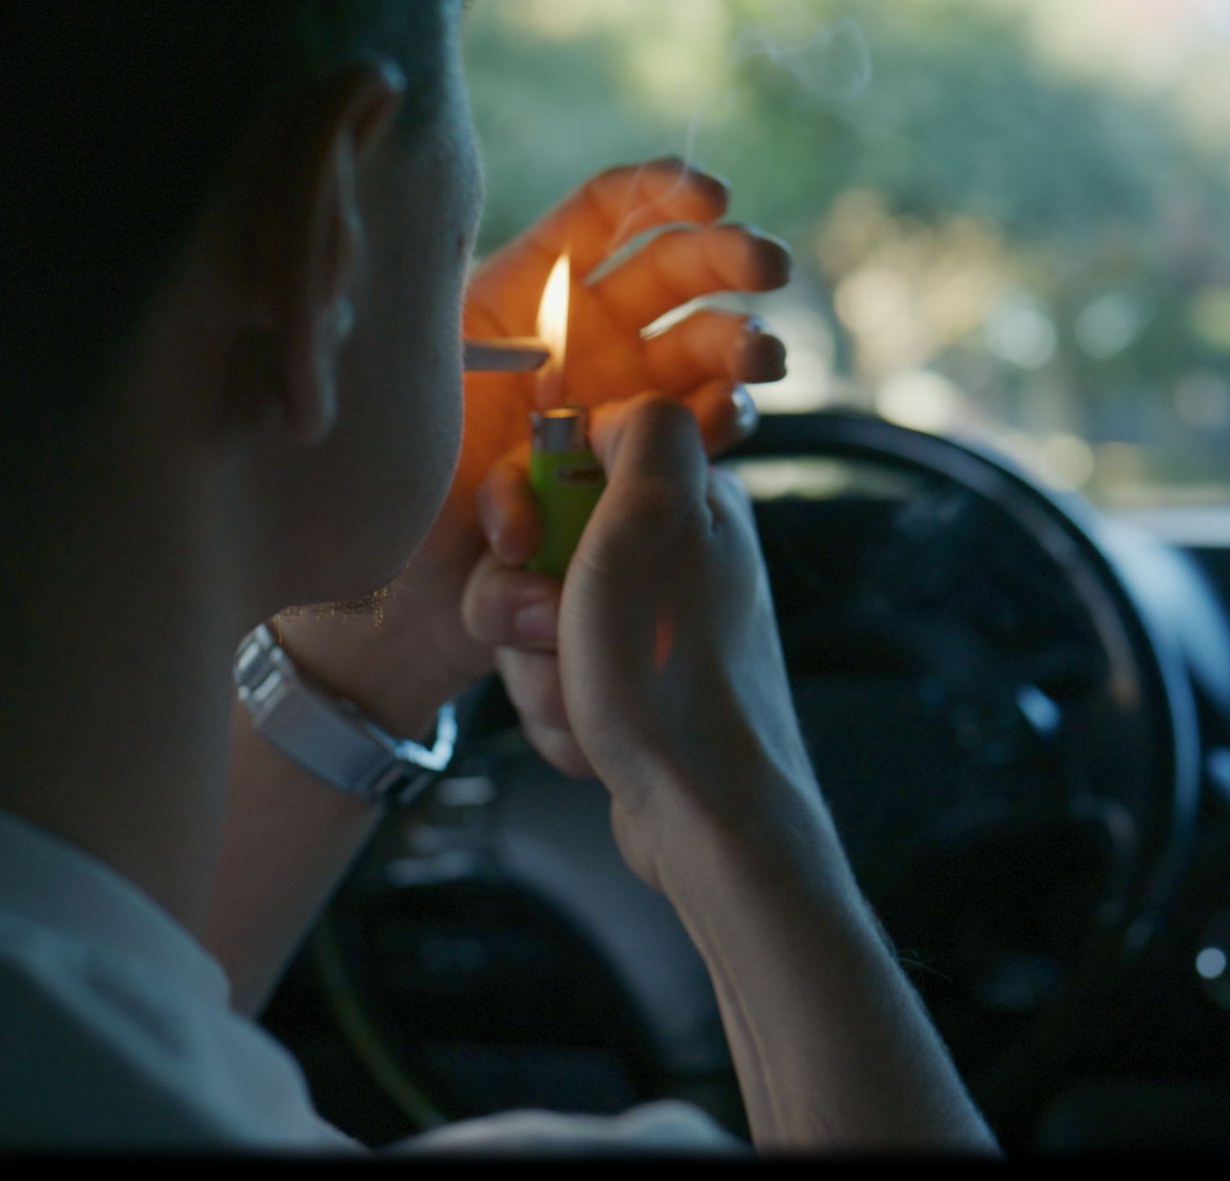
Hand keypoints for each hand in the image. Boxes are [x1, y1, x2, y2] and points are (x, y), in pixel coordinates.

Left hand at [272, 159, 790, 734]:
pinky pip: (698, 435)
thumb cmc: (386, 489)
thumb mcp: (416, 406)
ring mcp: (616, 403)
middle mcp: (577, 339)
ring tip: (758, 361)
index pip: (599, 219)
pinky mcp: (640, 467)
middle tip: (768, 268)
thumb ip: (471, 352)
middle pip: (669, 272)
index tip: (709, 195)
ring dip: (739, 345)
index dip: (658, 193)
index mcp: (518, 296)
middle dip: (726, 258)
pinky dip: (723, 422)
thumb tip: (532, 426)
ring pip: (701, 350)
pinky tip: (730, 416)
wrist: (395, 609)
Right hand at [463, 395, 821, 895]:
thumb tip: (616, 410)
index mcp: (687, 502)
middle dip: (523, 605)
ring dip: (538, 672)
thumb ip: (644, 430)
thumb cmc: (673, 672)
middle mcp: (676, 560)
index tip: (523, 542)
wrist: (706, 819)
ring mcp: (655, 632)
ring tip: (586, 704)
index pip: (569, 457)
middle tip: (552, 634)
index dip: (525, 499)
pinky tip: (596, 744)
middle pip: (539, 549)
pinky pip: (557, 686)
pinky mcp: (635, 694)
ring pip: (536, 626)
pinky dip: (563, 718)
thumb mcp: (656, 516)